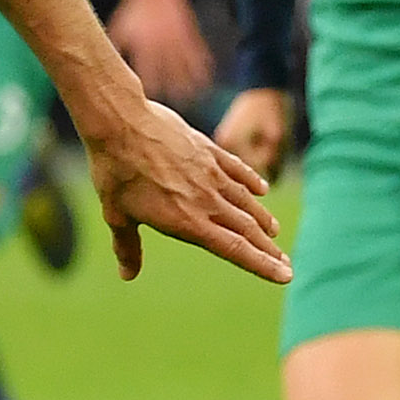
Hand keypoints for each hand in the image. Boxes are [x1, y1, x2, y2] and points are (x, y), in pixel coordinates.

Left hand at [84, 97, 288, 282]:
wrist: (121, 124)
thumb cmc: (115, 172)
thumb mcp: (117, 215)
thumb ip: (128, 246)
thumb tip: (127, 275)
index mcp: (187, 222)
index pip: (235, 250)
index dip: (262, 265)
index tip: (285, 275)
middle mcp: (206, 200)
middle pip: (246, 229)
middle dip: (268, 249)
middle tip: (285, 262)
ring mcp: (210, 173)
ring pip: (245, 201)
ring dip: (261, 218)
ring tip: (273, 232)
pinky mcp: (208, 150)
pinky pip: (237, 169)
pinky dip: (251, 181)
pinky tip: (262, 190)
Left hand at [107, 0, 214, 103]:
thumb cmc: (133, 11)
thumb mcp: (119, 28)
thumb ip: (114, 47)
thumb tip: (101, 65)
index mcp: (144, 46)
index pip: (148, 74)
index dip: (151, 90)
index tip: (152, 106)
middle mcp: (163, 44)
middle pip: (170, 74)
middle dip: (174, 91)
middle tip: (178, 109)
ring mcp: (178, 39)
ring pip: (188, 66)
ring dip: (192, 83)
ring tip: (195, 97)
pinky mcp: (189, 32)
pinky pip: (198, 53)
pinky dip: (203, 66)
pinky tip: (206, 77)